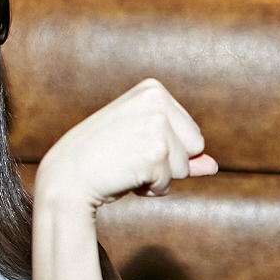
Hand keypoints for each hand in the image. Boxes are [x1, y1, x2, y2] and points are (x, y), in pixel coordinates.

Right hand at [34, 79, 217, 211]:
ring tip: (125, 166)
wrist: (66, 177)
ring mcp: (157, 126)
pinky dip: (150, 190)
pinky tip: (125, 177)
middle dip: (168, 163)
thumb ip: (180, 152)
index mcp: (153, 89)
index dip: (166, 150)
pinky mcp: (155, 153)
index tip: (132, 144)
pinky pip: (169, 184)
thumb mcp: (141, 144)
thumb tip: (214, 166)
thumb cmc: (100, 159)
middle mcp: (157, 100)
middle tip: (129, 157)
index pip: (191, 133)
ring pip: (185, 168)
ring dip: (158, 177)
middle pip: (195, 147)